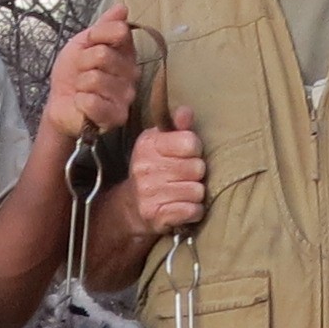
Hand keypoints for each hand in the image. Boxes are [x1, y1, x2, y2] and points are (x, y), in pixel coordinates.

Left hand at [40, 3, 135, 141]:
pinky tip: (82, 104)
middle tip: (81, 73)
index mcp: (127, 53)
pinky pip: (92, 101)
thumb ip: (103, 26)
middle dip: (82, 62)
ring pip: (95, 78)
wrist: (60, 103)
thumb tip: (122, 7)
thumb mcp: (83, 43)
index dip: (96, 36)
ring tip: (81, 89)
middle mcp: (132, 74)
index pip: (120, 32)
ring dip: (80, 83)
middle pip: (103, 54)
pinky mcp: (116, 117)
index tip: (88, 45)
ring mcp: (126, 97)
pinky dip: (80, 101)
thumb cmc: (73, 73)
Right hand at [112, 108, 206, 237]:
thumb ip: (178, 126)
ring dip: (195, 194)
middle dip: (197, 174)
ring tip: (183, 192)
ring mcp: (149, 193)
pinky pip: (193, 210)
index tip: (187, 155)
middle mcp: (145, 168)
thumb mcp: (162, 143)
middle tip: (185, 176)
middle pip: (197, 168)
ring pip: (197, 191)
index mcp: (148, 144)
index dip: (195, 150)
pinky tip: (183, 207)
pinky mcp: (156, 215)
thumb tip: (186, 112)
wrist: (131, 207)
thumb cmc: (155, 170)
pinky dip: (193, 211)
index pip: (190, 142)